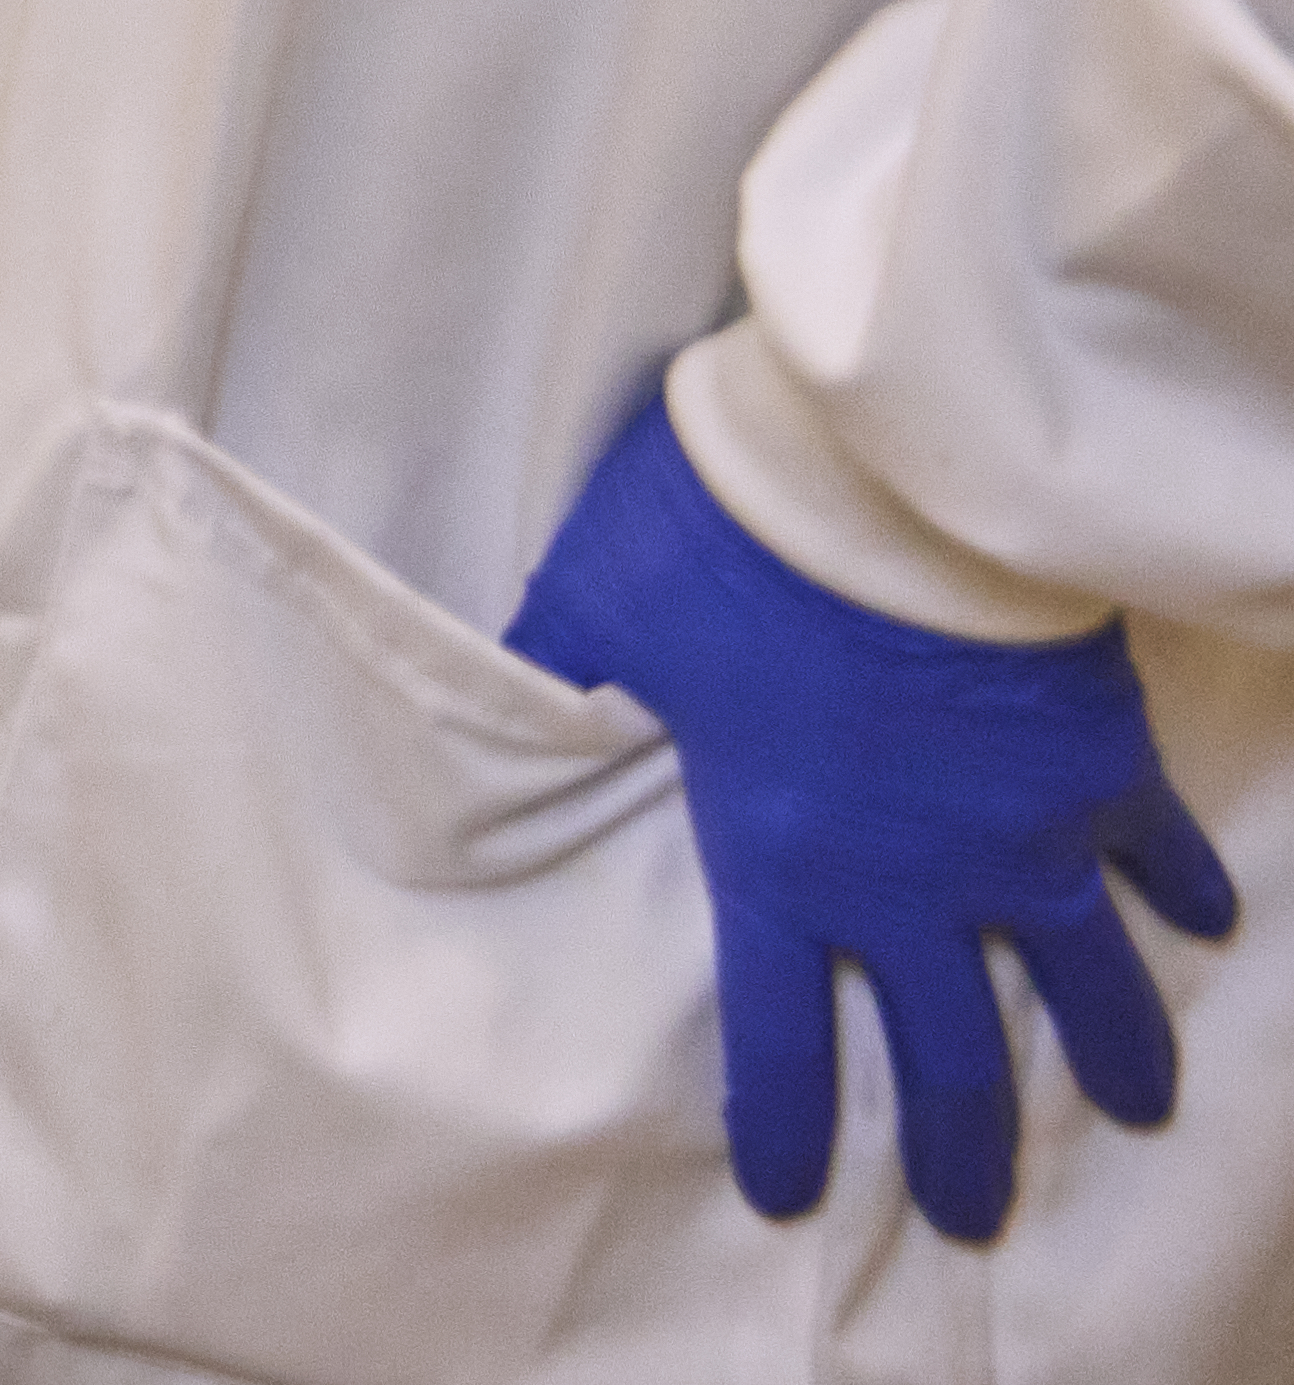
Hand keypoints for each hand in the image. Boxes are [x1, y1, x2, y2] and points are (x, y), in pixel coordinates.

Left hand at [508, 379, 1240, 1237]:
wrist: (878, 475)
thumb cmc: (719, 539)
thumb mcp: (597, 611)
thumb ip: (554, 676)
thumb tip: (490, 696)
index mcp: (782, 866)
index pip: (777, 1045)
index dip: (783, 1131)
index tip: (789, 1197)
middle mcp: (915, 886)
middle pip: (953, 1061)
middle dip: (962, 1152)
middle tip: (970, 1217)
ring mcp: (1026, 839)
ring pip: (1089, 988)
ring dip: (1111, 1054)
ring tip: (1132, 1109)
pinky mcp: (1101, 770)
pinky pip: (1156, 851)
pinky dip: (1182, 890)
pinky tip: (1203, 924)